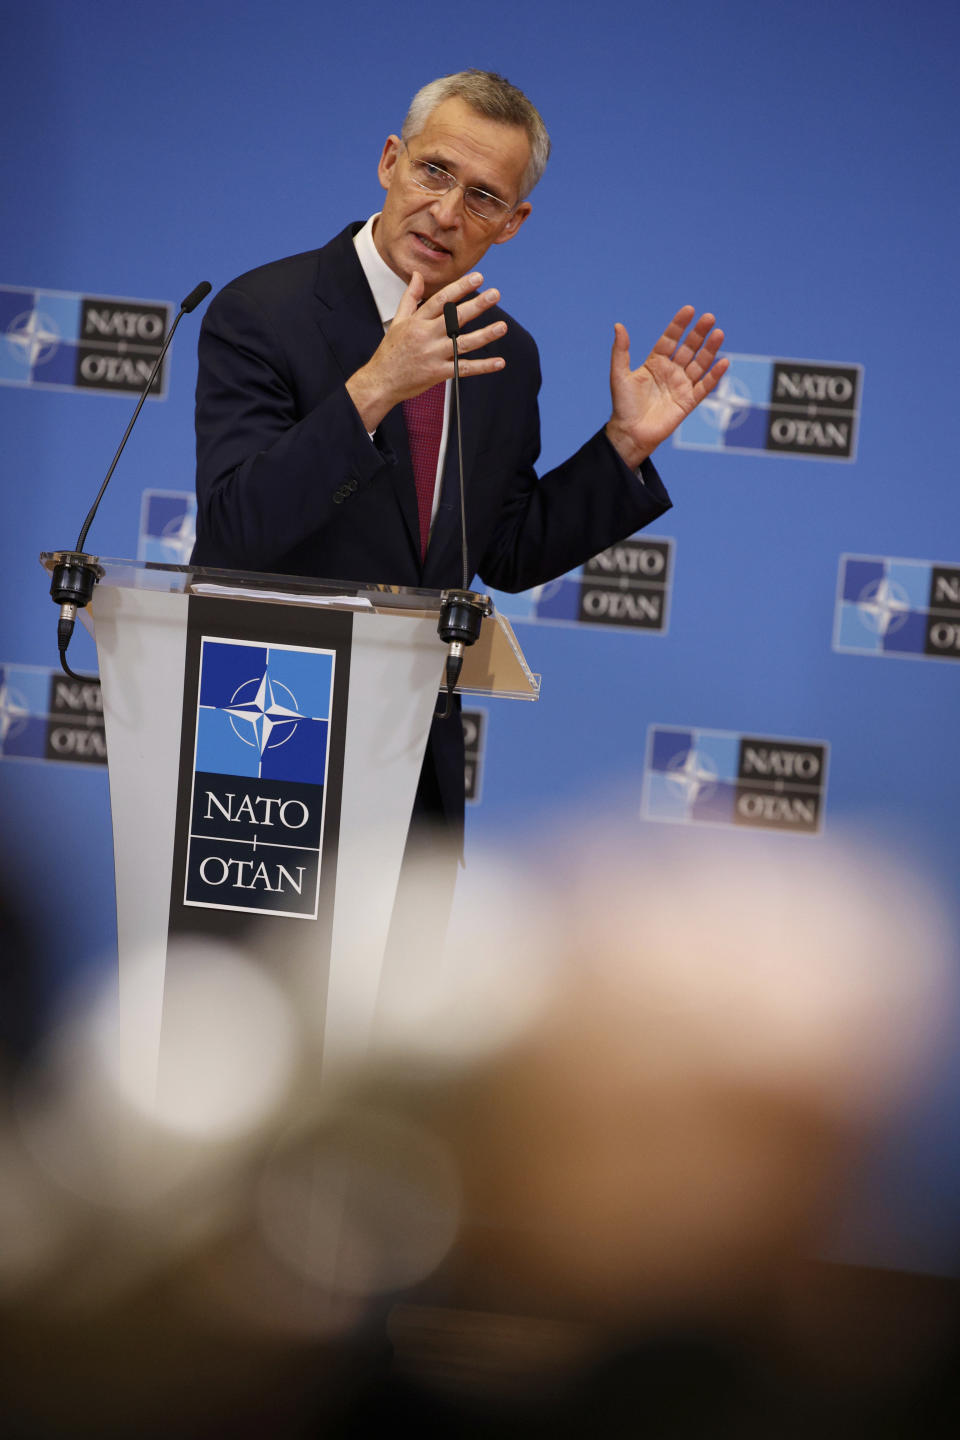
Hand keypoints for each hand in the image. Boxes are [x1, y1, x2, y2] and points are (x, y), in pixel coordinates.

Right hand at [346, 270, 506, 431]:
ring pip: (463, 342)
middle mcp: (426, 336)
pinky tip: (499, 362)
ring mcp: (433, 355)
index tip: (477, 277)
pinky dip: (483, 367)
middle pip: (455, 318)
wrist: (382, 381)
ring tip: (502, 327)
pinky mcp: (438, 373)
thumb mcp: (399, 320)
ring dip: (485, 335)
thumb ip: (411, 297)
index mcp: (418, 321)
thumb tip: (417, 275)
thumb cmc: (391, 351)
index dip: (460, 287)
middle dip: (477, 305)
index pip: (442, 299)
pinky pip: (464, 368)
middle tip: (495, 294)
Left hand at [604, 307, 727, 468]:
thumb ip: (620, 351)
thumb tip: (618, 326)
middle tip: (710, 318)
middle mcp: (671, 372)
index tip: (689, 310)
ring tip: (719, 334)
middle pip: (689, 348)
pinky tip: (723, 362)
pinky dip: (714, 376)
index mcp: (655, 363)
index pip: (670, 339)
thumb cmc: (623, 405)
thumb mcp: (619, 375)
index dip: (679, 325)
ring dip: (710, 350)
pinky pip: (705, 387)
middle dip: (699, 333)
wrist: (630, 433)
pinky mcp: (688, 402)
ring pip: (700, 364)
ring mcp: (681, 386)